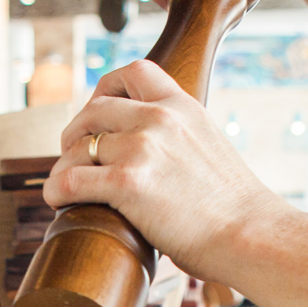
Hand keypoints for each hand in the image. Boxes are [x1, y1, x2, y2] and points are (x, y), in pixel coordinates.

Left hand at [43, 60, 283, 279]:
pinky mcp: (127, 182)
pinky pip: (68, 179)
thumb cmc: (235, 208)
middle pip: (94, 109)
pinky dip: (56, 190)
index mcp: (183, 106)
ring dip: (65, 166)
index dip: (105, 89)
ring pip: (77, 146)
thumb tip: (153, 158)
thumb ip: (178, 139)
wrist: (252, 234)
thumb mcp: (210, 148)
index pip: (133, 71)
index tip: (98, 113)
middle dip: (77, 132)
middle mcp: (159, 118)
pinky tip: (58, 202)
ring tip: (67, 186)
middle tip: (74, 156)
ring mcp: (141, 147)